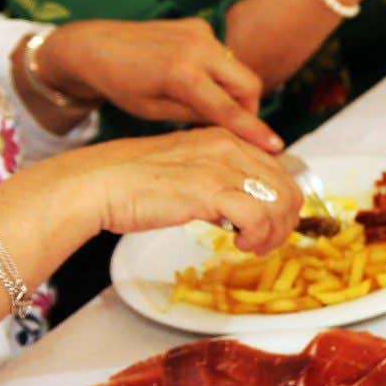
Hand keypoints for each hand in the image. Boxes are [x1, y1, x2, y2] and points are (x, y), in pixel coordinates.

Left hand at [36, 19, 281, 152]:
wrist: (94, 46)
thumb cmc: (119, 85)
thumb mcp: (155, 112)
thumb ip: (197, 115)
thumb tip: (230, 125)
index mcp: (181, 74)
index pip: (229, 109)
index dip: (254, 130)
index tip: (276, 146)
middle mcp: (197, 48)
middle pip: (248, 84)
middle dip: (248, 107)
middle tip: (234, 126)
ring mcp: (199, 32)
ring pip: (238, 70)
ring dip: (232, 90)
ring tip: (206, 103)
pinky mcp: (198, 26)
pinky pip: (223, 56)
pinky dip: (218, 73)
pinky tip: (193, 79)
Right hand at [65, 128, 302, 254]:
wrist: (97, 183)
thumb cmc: (134, 183)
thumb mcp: (188, 173)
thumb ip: (218, 184)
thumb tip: (239, 212)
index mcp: (225, 139)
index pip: (280, 171)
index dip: (283, 203)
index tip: (270, 225)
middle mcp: (229, 148)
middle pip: (287, 187)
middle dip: (285, 222)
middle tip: (266, 242)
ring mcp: (221, 167)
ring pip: (279, 203)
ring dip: (274, 233)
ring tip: (252, 246)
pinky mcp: (209, 190)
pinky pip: (258, 217)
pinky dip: (257, 236)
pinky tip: (238, 244)